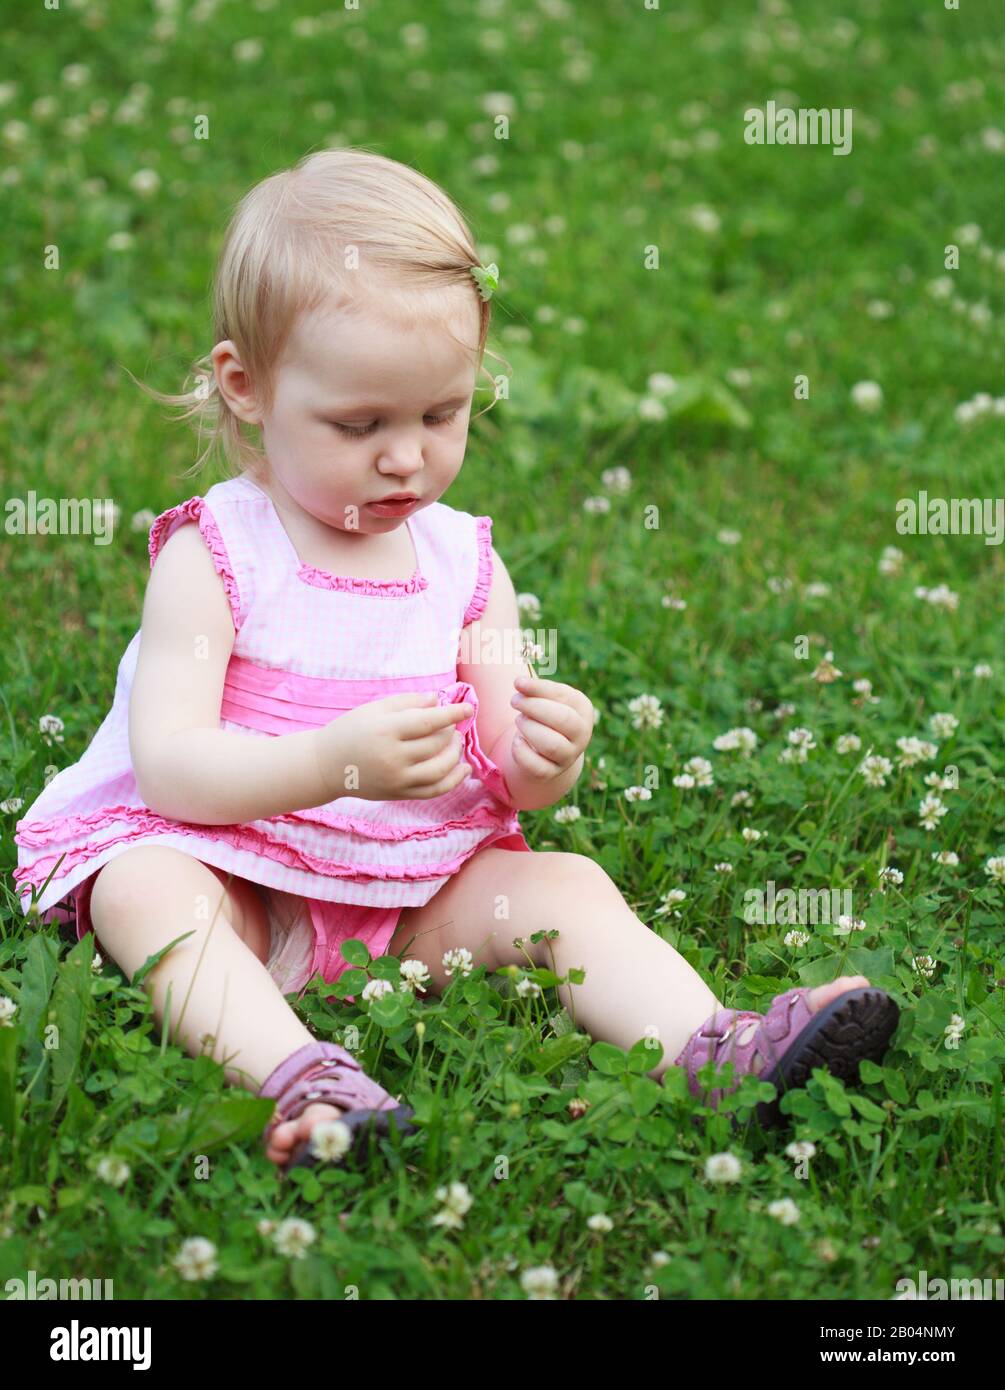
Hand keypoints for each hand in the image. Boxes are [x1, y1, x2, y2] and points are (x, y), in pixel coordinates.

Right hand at [313, 692, 474, 801]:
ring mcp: (396, 779)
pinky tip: (463, 769)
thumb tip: (437, 700)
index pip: (428, 722)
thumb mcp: (375, 709)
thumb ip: (407, 702)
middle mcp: (392, 757)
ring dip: (455, 755)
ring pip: (440, 769)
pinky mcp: (399, 794)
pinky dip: (453, 781)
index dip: (452, 714)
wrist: (326, 766)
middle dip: (450, 732)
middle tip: (451, 724)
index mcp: (386, 731)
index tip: (469, 708)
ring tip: (455, 743)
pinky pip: (434, 791)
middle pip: (436, 744)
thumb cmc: (351, 730)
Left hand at [508, 676, 594, 780]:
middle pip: (562, 719)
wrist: (546, 747)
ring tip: (519, 720)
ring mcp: (569, 756)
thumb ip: (534, 688)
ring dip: (528, 728)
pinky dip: (521, 751)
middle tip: (515, 701)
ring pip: (551, 744)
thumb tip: (520, 682)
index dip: (539, 688)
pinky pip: (537, 767)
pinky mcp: (552, 772)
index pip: (563, 696)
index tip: (518, 683)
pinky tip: (518, 740)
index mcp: (583, 709)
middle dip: (533, 707)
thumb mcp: (545, 696)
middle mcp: (582, 734)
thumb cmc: (545, 713)